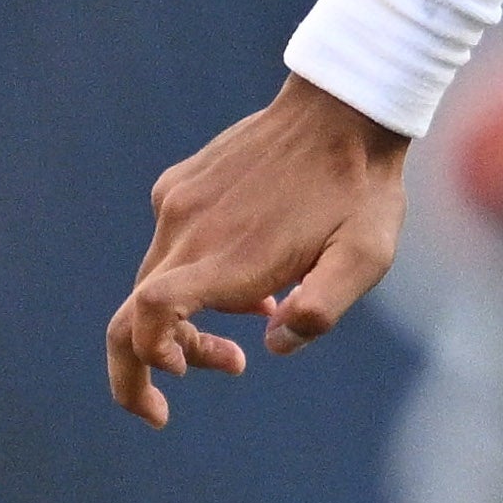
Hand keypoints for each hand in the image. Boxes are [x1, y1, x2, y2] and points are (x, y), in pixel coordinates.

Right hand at [106, 75, 409, 427]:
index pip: (148, 315)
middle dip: (154, 360)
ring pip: (153, 280)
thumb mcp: (365, 258)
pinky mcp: (183, 183)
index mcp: (229, 256)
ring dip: (187, 319)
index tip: (168, 390)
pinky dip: (197, 277)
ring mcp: (180, 202)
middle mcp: (189, 228)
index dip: (142, 361)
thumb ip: (320, 309)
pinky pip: (171, 246)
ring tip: (262, 313)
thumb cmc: (362, 190)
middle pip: (137, 312)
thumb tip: (272, 345)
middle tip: (187, 395)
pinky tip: (258, 278)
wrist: (344, 108)